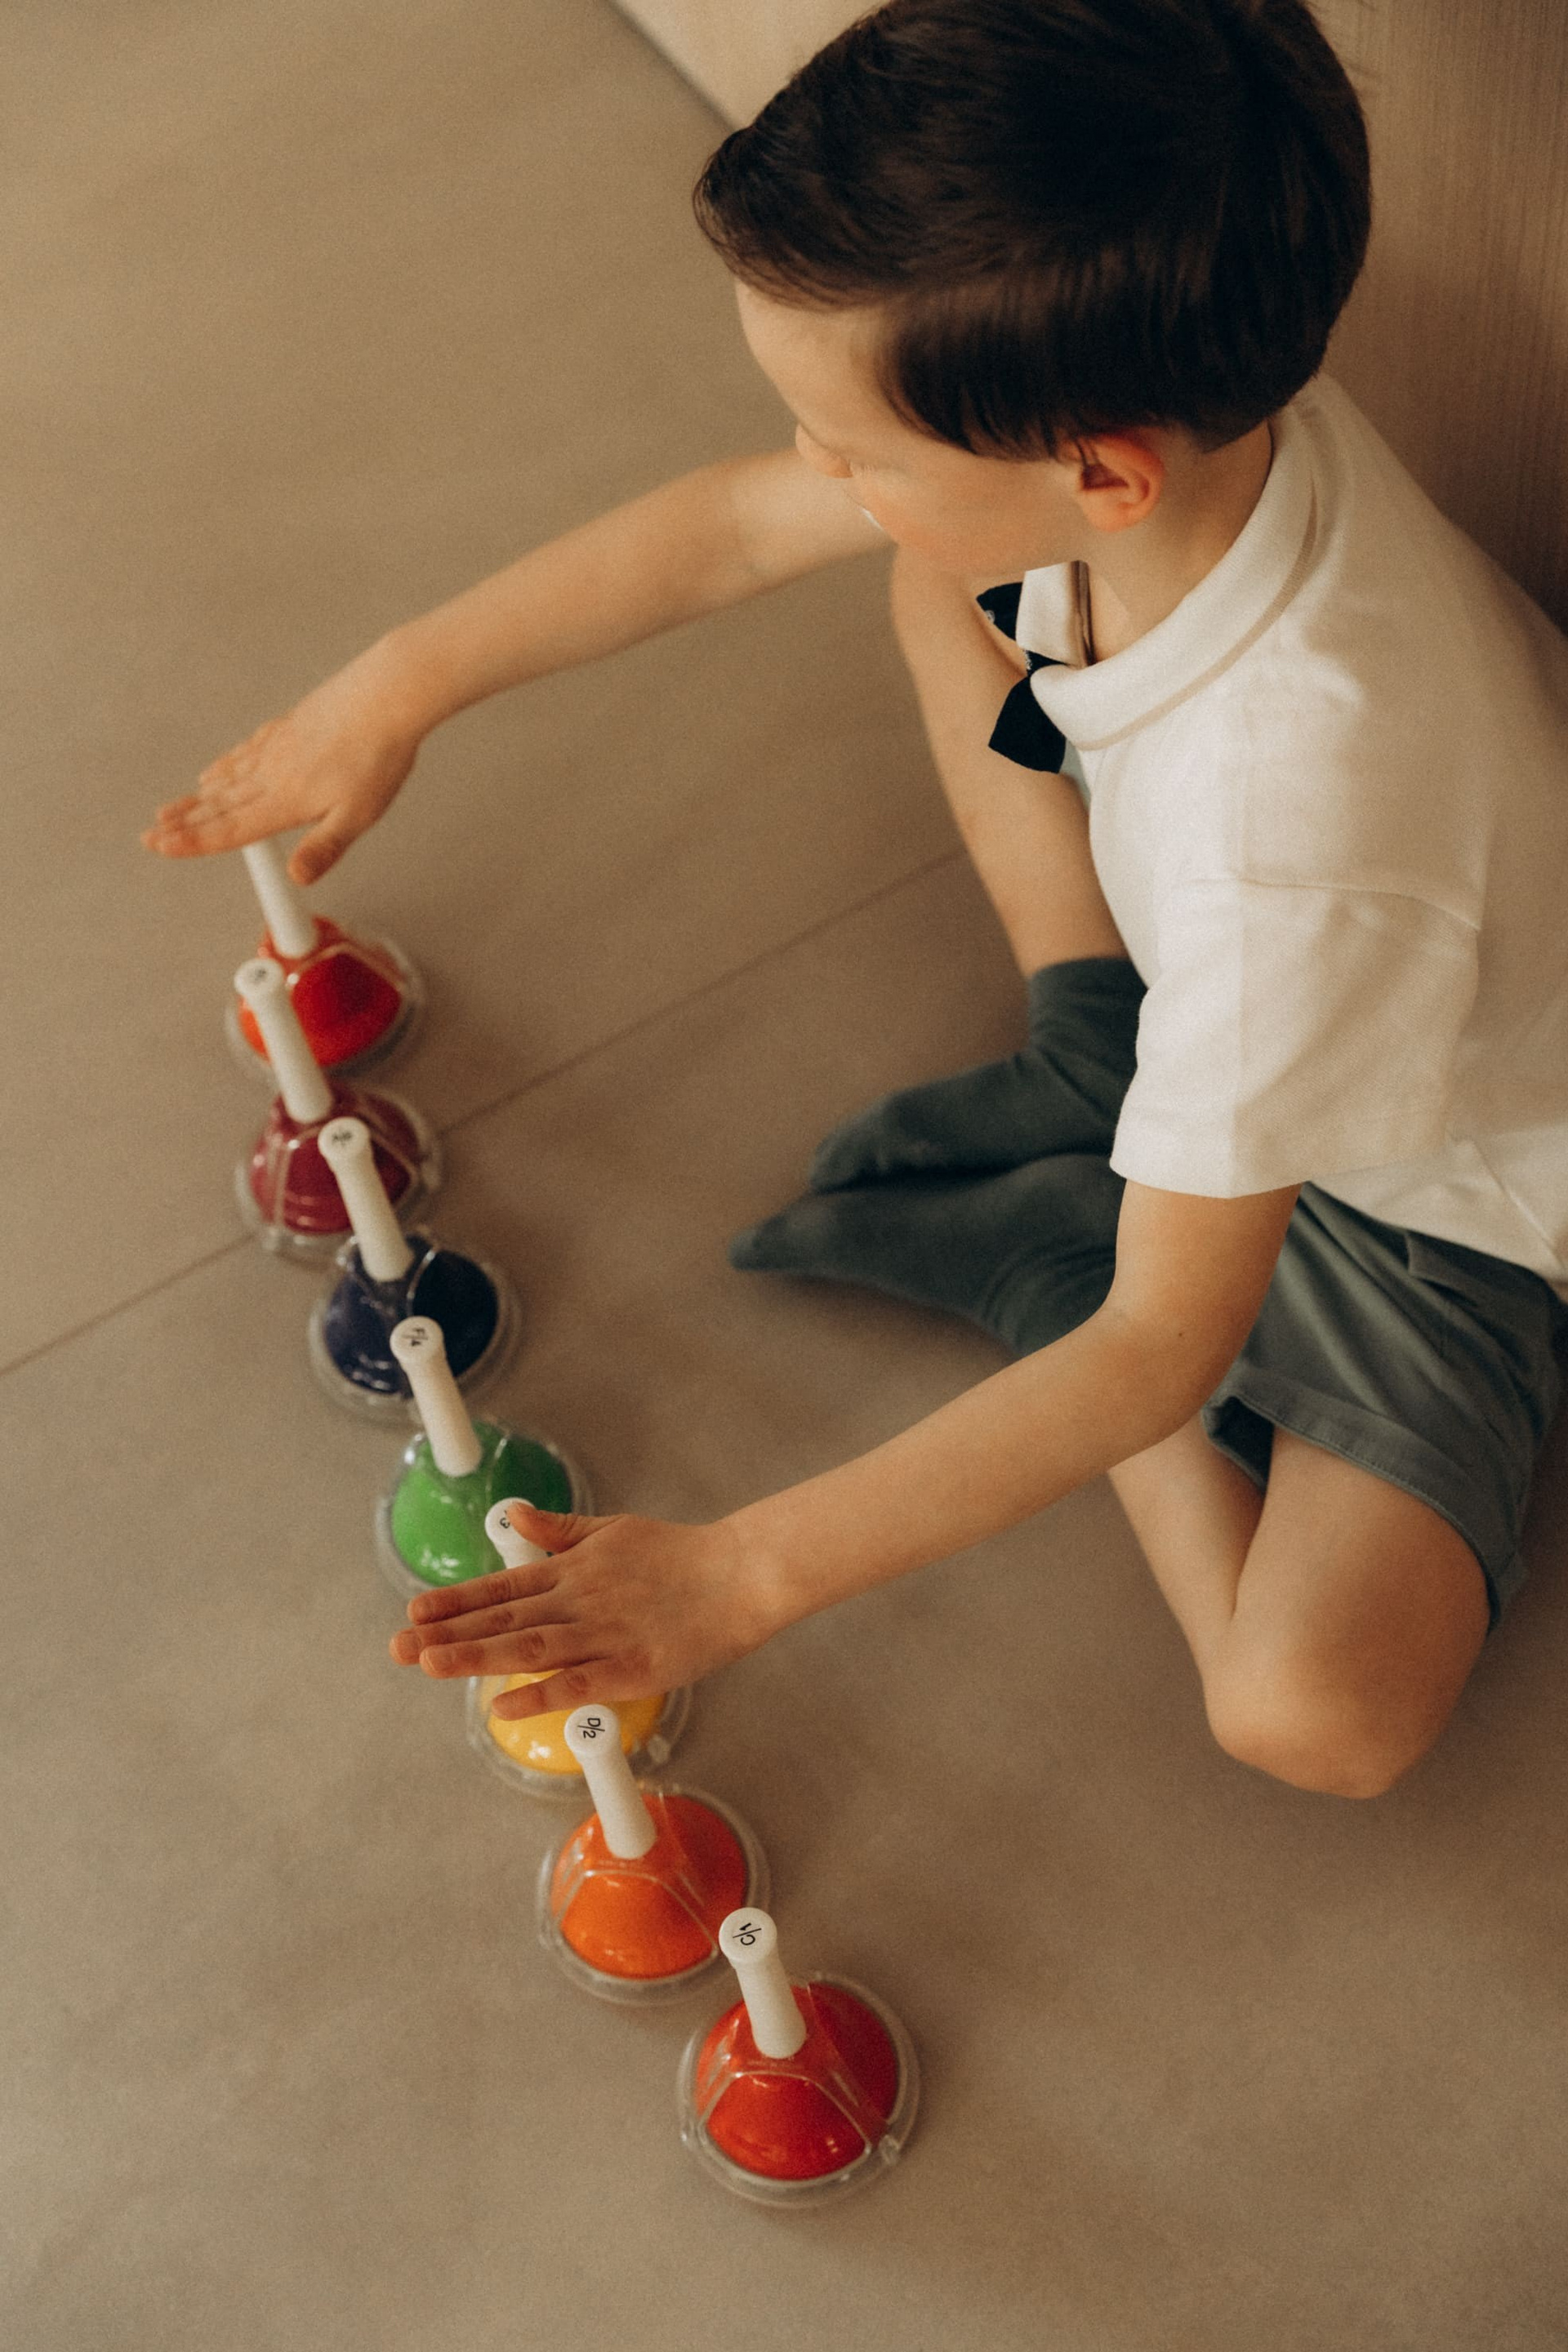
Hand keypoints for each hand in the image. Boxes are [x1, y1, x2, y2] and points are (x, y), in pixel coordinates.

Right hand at [142, 642, 425, 882]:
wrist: (386, 695)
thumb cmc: (378, 754)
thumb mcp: (358, 814)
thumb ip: (325, 847)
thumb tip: (297, 877)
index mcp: (286, 800)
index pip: (230, 829)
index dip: (193, 841)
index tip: (161, 846)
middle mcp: (272, 773)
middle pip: (219, 805)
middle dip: (184, 822)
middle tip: (152, 833)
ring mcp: (276, 747)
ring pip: (227, 779)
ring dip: (197, 797)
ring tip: (172, 808)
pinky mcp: (287, 727)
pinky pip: (244, 753)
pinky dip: (224, 767)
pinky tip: (216, 770)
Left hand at [388, 1501, 784, 1717]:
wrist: (739, 1573)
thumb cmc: (680, 1555)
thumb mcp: (613, 1529)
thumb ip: (560, 1531)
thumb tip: (516, 1518)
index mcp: (573, 1570)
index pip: (502, 1588)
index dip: (456, 1602)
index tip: (414, 1611)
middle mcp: (579, 1601)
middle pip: (503, 1621)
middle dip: (448, 1634)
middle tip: (398, 1647)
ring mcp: (604, 1635)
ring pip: (529, 1649)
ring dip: (477, 1658)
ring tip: (431, 1664)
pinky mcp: (633, 1668)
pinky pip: (579, 1684)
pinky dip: (540, 1696)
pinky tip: (505, 1708)